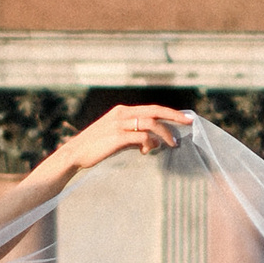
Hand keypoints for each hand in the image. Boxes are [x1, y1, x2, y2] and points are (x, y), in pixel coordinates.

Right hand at [58, 101, 190, 174]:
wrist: (74, 154)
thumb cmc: (96, 148)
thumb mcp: (116, 136)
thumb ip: (134, 136)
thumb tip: (153, 143)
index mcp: (122, 111)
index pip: (151, 108)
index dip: (170, 112)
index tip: (185, 118)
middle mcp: (122, 114)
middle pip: (155, 111)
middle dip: (174, 116)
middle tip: (189, 123)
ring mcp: (119, 124)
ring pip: (150, 123)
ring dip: (165, 133)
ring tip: (172, 144)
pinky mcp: (117, 136)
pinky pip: (141, 136)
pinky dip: (150, 143)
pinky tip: (149, 150)